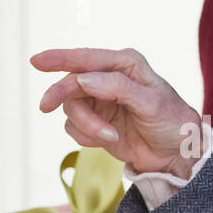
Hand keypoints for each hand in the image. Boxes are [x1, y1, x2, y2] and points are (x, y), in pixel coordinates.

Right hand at [29, 45, 202, 176]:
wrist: (176, 154)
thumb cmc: (172, 122)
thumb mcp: (151, 102)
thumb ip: (118, 88)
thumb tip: (83, 79)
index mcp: (125, 64)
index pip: (87, 58)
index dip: (59, 58)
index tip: (37, 61)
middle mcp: (108, 78)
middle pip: (71, 83)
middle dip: (62, 96)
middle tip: (44, 107)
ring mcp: (100, 101)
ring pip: (71, 108)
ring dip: (86, 125)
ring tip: (110, 136)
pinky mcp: (94, 122)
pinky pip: (74, 127)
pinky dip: (86, 136)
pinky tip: (108, 139)